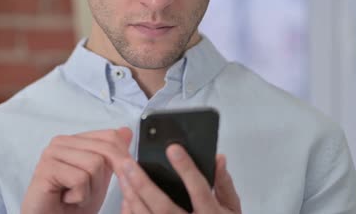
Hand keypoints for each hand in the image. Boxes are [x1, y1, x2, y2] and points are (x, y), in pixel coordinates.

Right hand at [21, 127, 132, 213]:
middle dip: (102, 179)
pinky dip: (79, 196)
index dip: (121, 159)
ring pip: (94, 164)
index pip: (109, 136)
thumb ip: (111, 156)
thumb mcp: (100, 179)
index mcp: (74, 141)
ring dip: (90, 190)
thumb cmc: (72, 206)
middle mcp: (61, 142)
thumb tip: (126, 131)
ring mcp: (51, 153)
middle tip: (86, 194)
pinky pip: (79, 179)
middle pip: (104, 151)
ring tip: (73, 196)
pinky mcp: (46, 168)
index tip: (121, 177)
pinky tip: (65, 199)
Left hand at [117, 144, 240, 213]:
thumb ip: (224, 184)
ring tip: (123, 176)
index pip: (199, 190)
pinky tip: (126, 197)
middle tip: (129, 164)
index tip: (173, 149)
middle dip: (143, 184)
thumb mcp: (232, 208)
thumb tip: (218, 159)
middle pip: (164, 207)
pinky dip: (131, 211)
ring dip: (132, 196)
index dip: (186, 169)